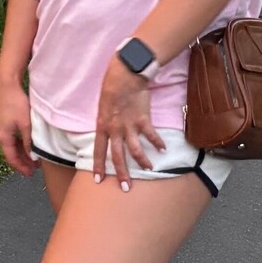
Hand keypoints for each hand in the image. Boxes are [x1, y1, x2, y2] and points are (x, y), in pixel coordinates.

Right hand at [0, 72, 36, 176]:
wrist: (7, 85)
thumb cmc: (16, 104)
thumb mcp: (26, 125)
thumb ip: (29, 141)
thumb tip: (32, 155)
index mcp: (2, 137)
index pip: (11, 158)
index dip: (21, 167)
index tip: (31, 174)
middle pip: (10, 154)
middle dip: (22, 162)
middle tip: (34, 169)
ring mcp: (0, 129)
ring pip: (12, 146)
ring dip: (22, 153)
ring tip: (33, 159)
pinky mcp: (4, 122)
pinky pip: (12, 139)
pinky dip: (20, 145)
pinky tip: (28, 145)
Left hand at [93, 55, 167, 188]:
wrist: (125, 75)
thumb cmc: (112, 87)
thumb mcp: (102, 106)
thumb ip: (106, 121)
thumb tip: (109, 132)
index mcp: (102, 126)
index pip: (99, 151)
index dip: (98, 166)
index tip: (98, 180)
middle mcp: (115, 129)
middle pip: (117, 157)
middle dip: (122, 174)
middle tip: (126, 188)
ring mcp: (130, 125)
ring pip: (135, 150)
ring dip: (142, 161)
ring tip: (149, 168)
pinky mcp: (143, 119)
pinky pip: (151, 135)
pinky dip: (158, 142)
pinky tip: (163, 149)